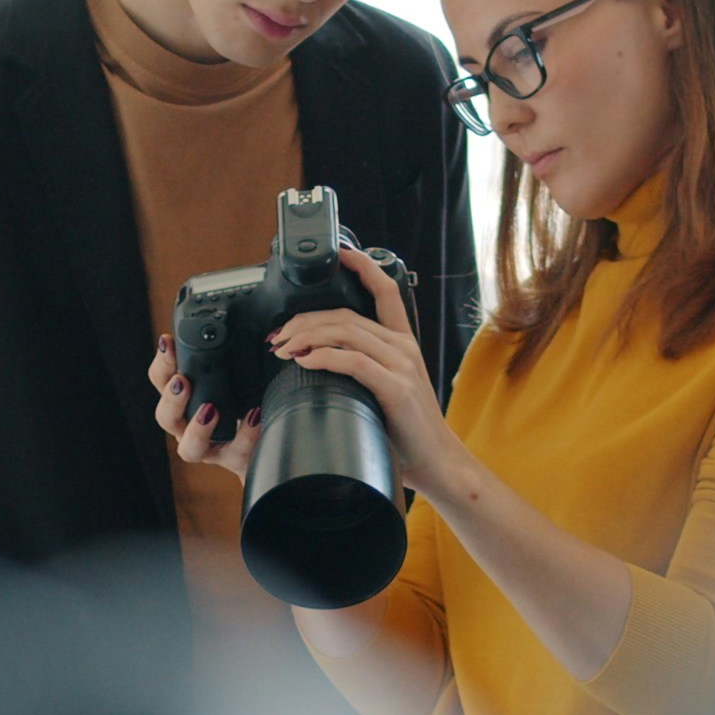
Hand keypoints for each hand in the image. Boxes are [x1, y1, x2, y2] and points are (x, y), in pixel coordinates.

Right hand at [148, 333, 258, 482]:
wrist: (269, 442)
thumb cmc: (247, 402)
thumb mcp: (237, 377)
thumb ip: (231, 359)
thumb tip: (243, 324)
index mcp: (185, 401)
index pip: (162, 381)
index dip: (162, 362)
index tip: (168, 341)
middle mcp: (189, 426)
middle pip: (165, 417)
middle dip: (170, 398)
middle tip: (181, 381)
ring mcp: (210, 447)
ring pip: (189, 447)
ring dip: (196, 428)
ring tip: (210, 409)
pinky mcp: (234, 460)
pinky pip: (236, 452)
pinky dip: (245, 434)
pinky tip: (254, 415)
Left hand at [268, 247, 470, 496]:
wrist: (437, 462)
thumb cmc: (406, 431)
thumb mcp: (386, 390)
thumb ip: (362, 370)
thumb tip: (317, 364)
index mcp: (403, 342)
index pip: (385, 290)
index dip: (362, 266)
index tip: (339, 252)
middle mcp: (404, 347)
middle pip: (347, 314)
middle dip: (305, 320)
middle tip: (277, 336)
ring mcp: (401, 365)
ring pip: (346, 332)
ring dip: (307, 336)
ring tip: (282, 348)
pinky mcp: (395, 387)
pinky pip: (353, 361)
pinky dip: (323, 357)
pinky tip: (303, 361)